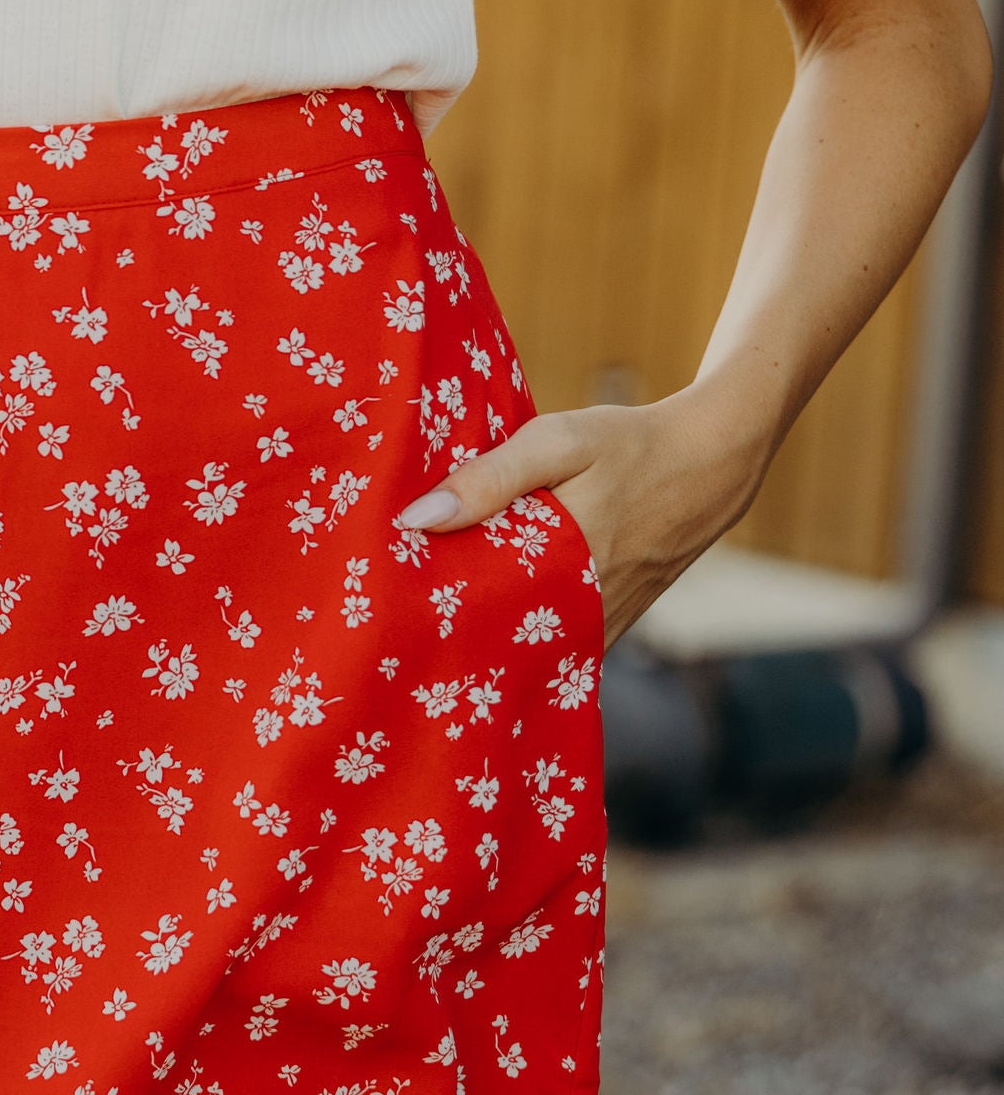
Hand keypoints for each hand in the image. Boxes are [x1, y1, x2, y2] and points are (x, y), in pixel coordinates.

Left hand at [397, 384, 774, 652]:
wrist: (713, 462)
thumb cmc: (629, 444)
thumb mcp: (559, 441)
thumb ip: (491, 478)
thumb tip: (418, 519)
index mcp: (566, 564)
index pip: (480, 612)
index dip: (430, 620)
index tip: (382, 622)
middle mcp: (585, 609)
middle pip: (500, 641)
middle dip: (449, 642)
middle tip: (391, 639)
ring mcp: (603, 625)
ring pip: (531, 652)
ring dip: (487, 647)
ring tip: (425, 643)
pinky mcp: (613, 626)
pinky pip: (559, 649)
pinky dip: (525, 646)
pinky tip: (485, 635)